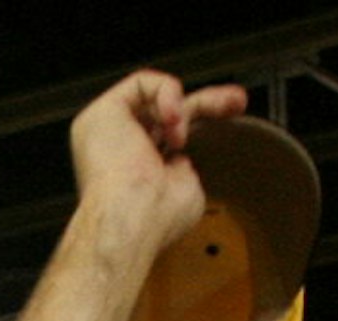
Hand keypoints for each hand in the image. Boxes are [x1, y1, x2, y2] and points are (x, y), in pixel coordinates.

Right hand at [67, 70, 249, 252]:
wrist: (134, 220)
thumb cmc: (153, 219)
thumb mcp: (185, 190)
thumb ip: (182, 170)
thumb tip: (181, 160)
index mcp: (131, 172)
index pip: (167, 135)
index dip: (201, 121)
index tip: (233, 114)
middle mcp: (115, 149)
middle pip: (166, 112)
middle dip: (206, 101)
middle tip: (235, 102)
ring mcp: (106, 130)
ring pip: (156, 96)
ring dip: (183, 107)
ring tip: (182, 135)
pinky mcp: (102, 111)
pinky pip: (142, 82)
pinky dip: (166, 94)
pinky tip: (171, 121)